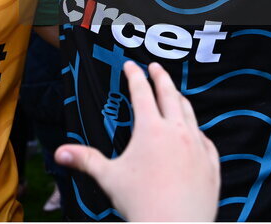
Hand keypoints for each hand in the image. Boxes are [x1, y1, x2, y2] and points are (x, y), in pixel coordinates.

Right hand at [55, 62, 219, 221]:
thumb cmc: (142, 204)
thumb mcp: (109, 178)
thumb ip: (85, 160)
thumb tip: (60, 152)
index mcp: (151, 130)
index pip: (141, 93)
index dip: (135, 76)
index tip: (131, 65)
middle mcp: (177, 132)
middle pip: (170, 95)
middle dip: (161, 77)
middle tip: (156, 67)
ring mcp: (198, 147)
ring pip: (190, 114)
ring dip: (181, 100)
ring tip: (176, 94)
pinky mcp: (211, 164)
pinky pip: (206, 140)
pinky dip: (197, 131)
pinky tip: (194, 133)